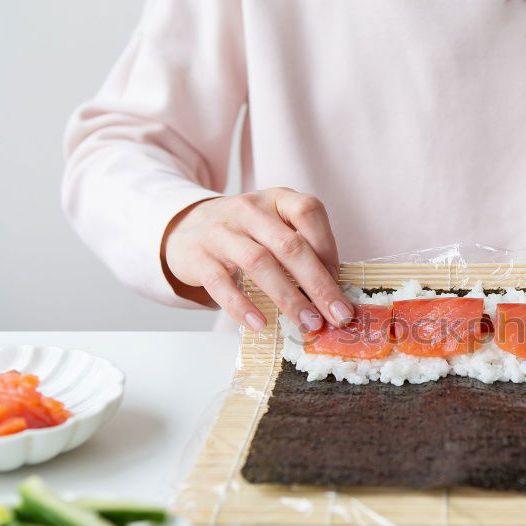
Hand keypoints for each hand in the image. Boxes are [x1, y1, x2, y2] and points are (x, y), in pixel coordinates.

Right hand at [162, 187, 351, 331]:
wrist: (186, 228)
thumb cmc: (244, 233)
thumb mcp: (273, 226)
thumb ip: (300, 249)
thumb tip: (333, 294)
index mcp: (276, 199)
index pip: (308, 212)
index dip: (328, 247)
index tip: (339, 281)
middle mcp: (249, 209)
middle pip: (289, 245)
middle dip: (319, 284)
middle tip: (338, 315)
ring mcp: (220, 231)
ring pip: (259, 263)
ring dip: (289, 298)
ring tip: (308, 323)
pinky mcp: (198, 256)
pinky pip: (221, 283)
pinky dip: (242, 307)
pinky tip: (260, 324)